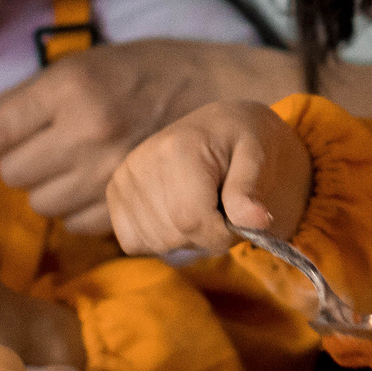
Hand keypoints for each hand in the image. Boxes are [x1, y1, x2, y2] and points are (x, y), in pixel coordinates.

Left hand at [0, 40, 305, 233]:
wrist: (216, 90)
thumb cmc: (140, 71)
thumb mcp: (79, 67)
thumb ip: (22, 102)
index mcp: (68, 88)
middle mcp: (86, 130)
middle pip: (14, 174)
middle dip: (20, 164)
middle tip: (47, 146)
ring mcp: (111, 170)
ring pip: (43, 203)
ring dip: (48, 189)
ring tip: (76, 163)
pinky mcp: (132, 199)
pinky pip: (78, 223)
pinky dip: (78, 210)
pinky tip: (97, 184)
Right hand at [106, 101, 313, 257]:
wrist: (219, 128)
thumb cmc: (241, 142)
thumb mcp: (257, 157)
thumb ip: (250, 191)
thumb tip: (257, 222)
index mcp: (177, 149)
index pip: (192, 221)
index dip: (222, 233)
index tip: (240, 219)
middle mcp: (140, 162)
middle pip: (174, 235)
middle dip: (207, 235)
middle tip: (222, 207)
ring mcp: (122, 179)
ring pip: (157, 242)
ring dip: (187, 238)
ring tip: (202, 204)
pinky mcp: (114, 194)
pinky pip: (134, 241)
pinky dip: (161, 238)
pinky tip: (178, 212)